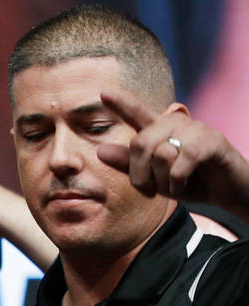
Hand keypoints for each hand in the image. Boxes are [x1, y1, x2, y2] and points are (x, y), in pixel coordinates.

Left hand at [96, 90, 248, 215]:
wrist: (226, 191)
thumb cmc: (187, 182)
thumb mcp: (153, 178)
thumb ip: (128, 164)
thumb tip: (100, 150)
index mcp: (158, 130)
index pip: (136, 114)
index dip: (121, 104)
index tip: (103, 92)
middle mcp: (175, 123)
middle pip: (139, 143)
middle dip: (140, 175)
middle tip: (151, 190)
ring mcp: (195, 129)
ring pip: (160, 154)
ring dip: (162, 181)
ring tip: (175, 184)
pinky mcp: (212, 141)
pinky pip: (180, 164)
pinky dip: (177, 182)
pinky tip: (185, 183)